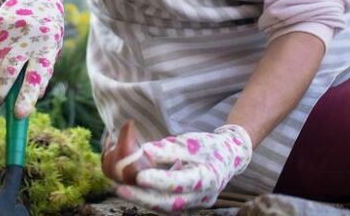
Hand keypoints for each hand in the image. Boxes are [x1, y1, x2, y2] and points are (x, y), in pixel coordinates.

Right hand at [0, 0, 64, 116]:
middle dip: (0, 91)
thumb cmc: (46, 30)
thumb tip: (28, 100)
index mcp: (47, 45)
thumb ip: (42, 72)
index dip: (27, 96)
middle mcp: (27, 36)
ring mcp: (8, 29)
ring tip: (9, 66)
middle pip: (9, 70)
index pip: (36, 75)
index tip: (19, 114)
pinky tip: (6, 46)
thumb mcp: (52, 48)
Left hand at [114, 124, 252, 211]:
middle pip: (170, 202)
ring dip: (143, 199)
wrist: (228, 157)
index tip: (139, 176)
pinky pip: (168, 204)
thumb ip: (167, 149)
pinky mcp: (188, 204)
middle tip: (121, 189)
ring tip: (122, 188)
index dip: (159, 180)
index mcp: (208, 177)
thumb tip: (141, 151)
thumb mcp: (190, 142)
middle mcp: (203, 195)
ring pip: (166, 206)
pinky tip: (134, 189)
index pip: (180, 182)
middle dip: (144, 197)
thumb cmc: (208, 146)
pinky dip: (151, 197)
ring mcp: (196, 203)